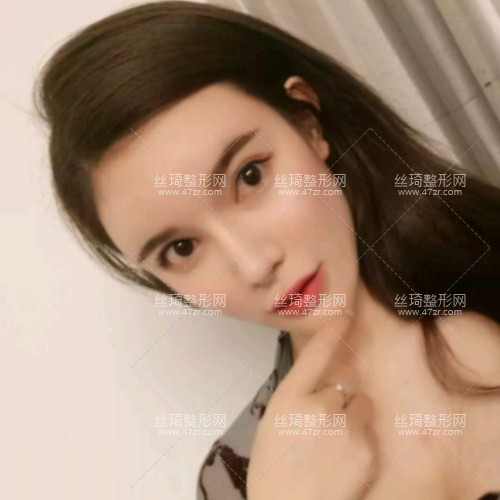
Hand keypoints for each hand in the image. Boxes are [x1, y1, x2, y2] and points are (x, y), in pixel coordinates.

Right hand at [247, 328, 378, 499]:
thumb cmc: (273, 468)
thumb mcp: (274, 422)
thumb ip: (297, 397)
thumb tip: (320, 382)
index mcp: (289, 398)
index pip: (315, 354)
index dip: (332, 331)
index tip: (345, 313)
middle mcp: (319, 405)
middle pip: (347, 377)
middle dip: (343, 389)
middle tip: (331, 413)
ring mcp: (346, 428)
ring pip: (363, 403)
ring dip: (354, 414)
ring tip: (338, 442)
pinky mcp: (367, 450)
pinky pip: (370, 431)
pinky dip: (361, 440)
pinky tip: (345, 461)